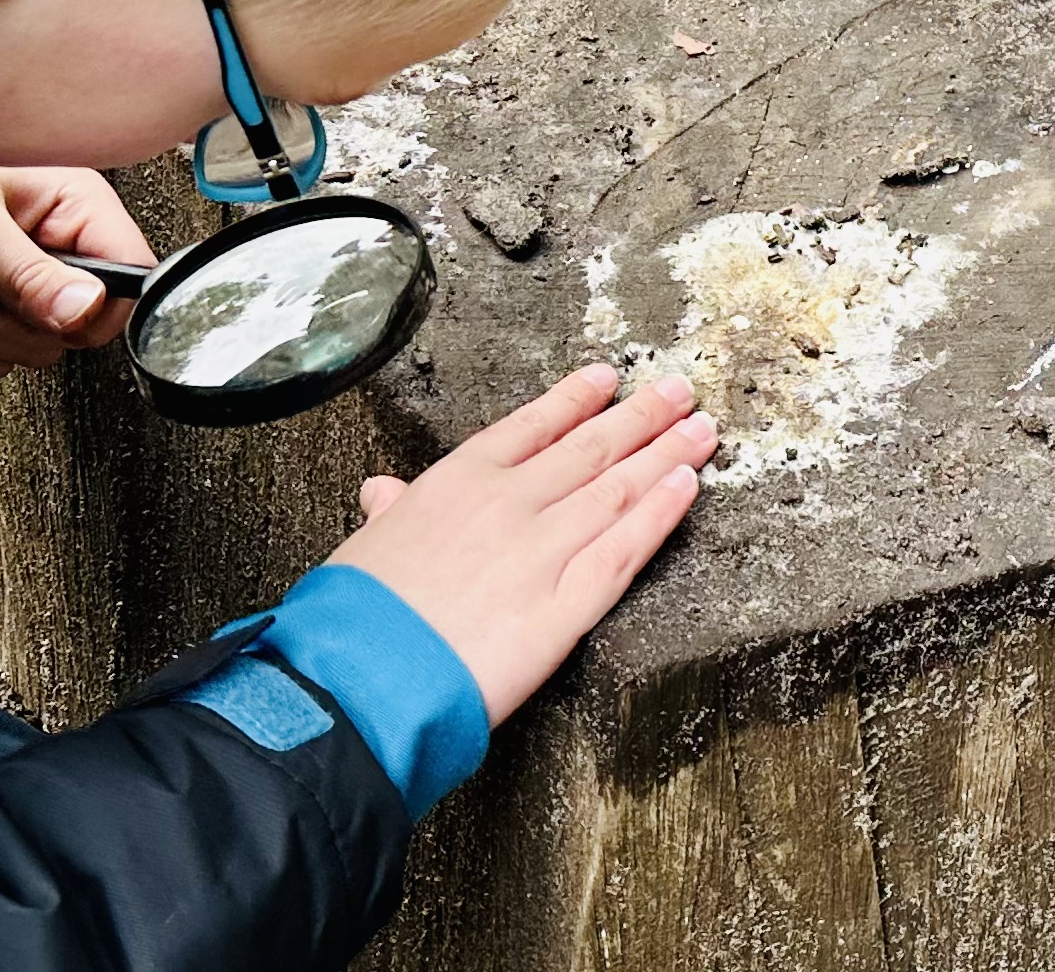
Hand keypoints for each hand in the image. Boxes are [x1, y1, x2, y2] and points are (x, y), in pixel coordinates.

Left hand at [0, 163, 151, 379]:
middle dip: (15, 320)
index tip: (48, 307)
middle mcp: (71, 249)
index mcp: (82, 208)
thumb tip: (84, 309)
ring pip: (38, 349)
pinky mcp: (13, 313)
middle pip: (80, 327)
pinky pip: (4, 360)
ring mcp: (43, 285)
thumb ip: (25, 272)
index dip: (95, 308)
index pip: (133, 279)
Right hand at [332, 365, 714, 723]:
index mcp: (457, 480)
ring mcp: (542, 551)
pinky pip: (625, 550)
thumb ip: (392, 512)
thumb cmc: (353, 617)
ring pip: (618, 490)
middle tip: (679, 393)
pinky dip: (661, 514)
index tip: (609, 378)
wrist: (359, 677)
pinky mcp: (566, 606)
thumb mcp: (366, 545)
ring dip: (666, 454)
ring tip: (701, 430)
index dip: (577, 399)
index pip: (532, 425)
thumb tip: (383, 490)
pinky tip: (687, 488)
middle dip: (642, 416)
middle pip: (590, 448)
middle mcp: (509, 503)